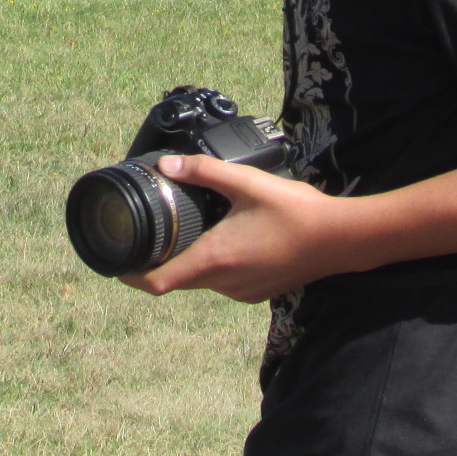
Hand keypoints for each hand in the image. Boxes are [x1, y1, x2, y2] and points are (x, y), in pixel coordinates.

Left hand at [120, 154, 350, 303]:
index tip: (115, 261)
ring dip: (188, 260)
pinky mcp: (256, 290)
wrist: (341, 239)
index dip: (130, 275)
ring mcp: (241, 291)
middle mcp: (224, 283)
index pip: (157, 282)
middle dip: (157, 262)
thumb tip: (167, 164)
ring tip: (185, 229)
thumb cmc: (297, 212)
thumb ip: (204, 171)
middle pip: (175, 281)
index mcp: (214, 259)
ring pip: (200, 280)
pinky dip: (212, 264)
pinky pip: (222, 281)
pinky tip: (222, 237)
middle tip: (147, 234)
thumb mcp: (247, 183)